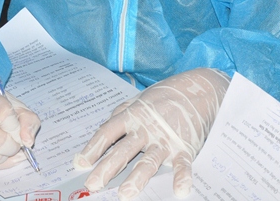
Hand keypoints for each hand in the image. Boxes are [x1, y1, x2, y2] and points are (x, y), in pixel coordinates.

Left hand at [73, 68, 229, 199]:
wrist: (200, 88)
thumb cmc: (166, 95)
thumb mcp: (139, 99)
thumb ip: (122, 113)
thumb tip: (105, 128)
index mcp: (133, 115)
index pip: (108, 132)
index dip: (93, 147)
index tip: (80, 163)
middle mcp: (146, 128)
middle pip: (123, 150)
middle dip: (107, 168)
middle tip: (93, 184)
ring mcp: (165, 138)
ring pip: (149, 161)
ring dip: (137, 178)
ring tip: (125, 194)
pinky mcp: (185, 147)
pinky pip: (183, 164)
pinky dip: (182, 177)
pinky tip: (180, 191)